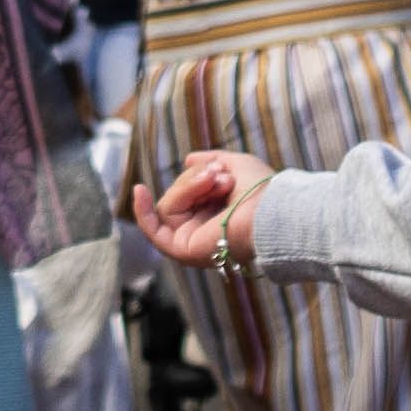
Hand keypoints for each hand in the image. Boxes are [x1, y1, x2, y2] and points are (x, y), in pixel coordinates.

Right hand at [130, 149, 263, 270]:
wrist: (271, 212)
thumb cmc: (261, 190)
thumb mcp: (235, 164)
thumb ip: (211, 161)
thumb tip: (189, 160)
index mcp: (215, 213)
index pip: (187, 192)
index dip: (197, 177)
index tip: (219, 168)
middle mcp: (202, 229)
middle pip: (175, 198)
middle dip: (193, 181)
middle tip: (220, 177)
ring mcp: (191, 240)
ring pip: (168, 207)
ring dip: (187, 188)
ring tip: (214, 182)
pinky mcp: (183, 249)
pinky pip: (153, 231)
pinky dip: (142, 211)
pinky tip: (140, 190)